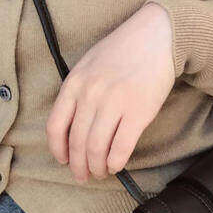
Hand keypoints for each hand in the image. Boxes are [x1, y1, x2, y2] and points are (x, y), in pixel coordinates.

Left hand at [46, 2, 174, 180]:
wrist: (157, 37)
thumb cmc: (123, 51)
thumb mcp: (89, 65)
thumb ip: (78, 91)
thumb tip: (72, 126)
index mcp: (75, 83)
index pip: (55, 126)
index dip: (58, 150)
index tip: (64, 160)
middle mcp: (91, 95)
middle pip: (77, 143)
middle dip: (79, 166)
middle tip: (83, 176)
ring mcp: (114, 103)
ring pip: (97, 149)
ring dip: (98, 167)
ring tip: (101, 172)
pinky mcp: (138, 111)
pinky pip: (121, 147)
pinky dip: (116, 162)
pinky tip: (116, 165)